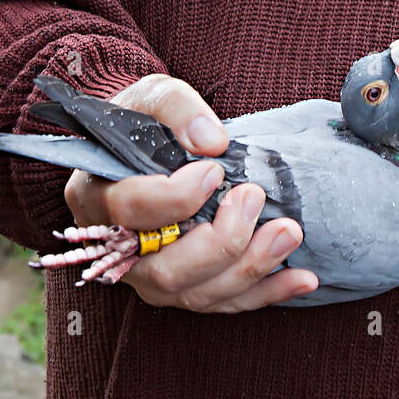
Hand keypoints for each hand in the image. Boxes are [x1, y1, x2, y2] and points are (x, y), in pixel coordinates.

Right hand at [63, 73, 318, 310]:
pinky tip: (303, 279)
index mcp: (96, 198)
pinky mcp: (185, 288)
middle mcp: (118, 251)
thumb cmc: (144, 119)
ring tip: (289, 232)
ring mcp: (150, 277)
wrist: (148, 142)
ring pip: (197, 294)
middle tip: (254, 197)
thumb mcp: (152, 95)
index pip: (128, 212)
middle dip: (220, 241)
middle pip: (165, 270)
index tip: (213, 171)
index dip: (173, 199)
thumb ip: (178, 110)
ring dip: (249, 268)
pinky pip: (223, 303)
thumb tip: (212, 141)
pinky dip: (266, 293)